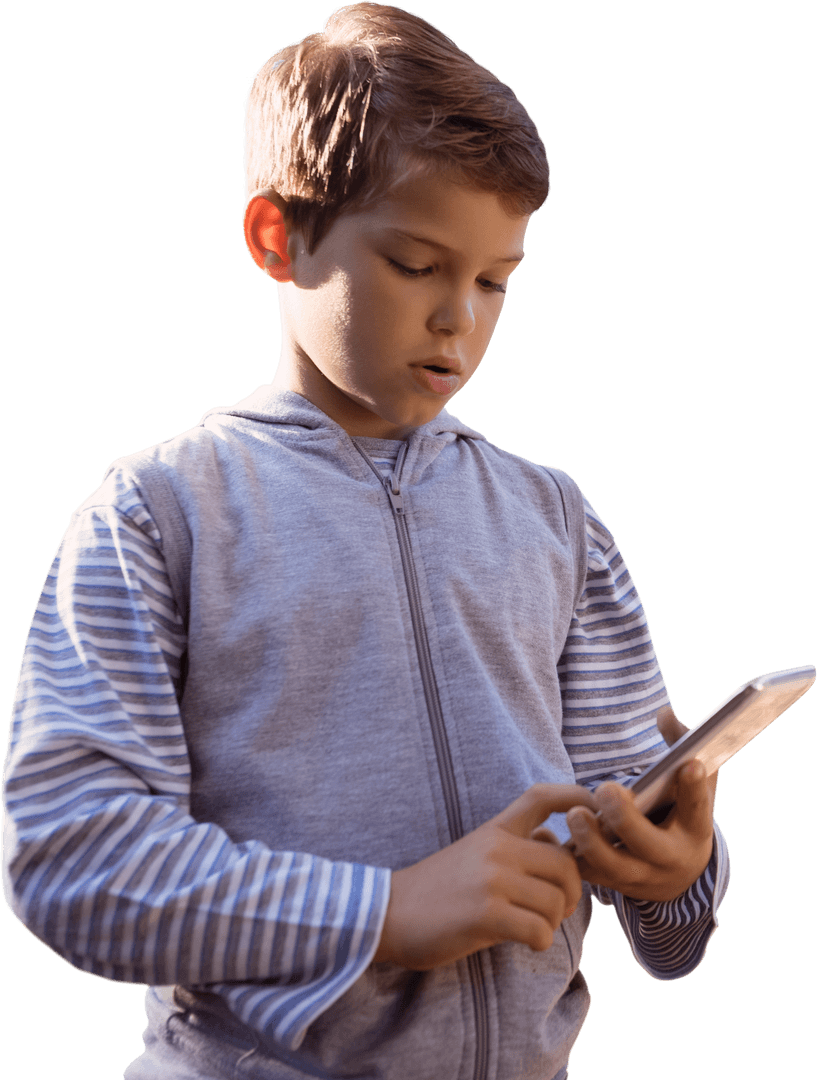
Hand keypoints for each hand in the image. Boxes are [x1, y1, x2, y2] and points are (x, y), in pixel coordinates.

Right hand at [373, 783, 595, 969]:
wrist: (389, 912)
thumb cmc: (437, 888)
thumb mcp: (475, 851)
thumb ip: (515, 845)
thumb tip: (556, 844)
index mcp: (495, 829)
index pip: (541, 798)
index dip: (575, 797)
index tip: (595, 808)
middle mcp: (497, 848)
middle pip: (566, 863)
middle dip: (570, 892)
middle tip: (554, 907)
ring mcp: (492, 880)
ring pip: (557, 901)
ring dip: (552, 921)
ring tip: (530, 926)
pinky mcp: (486, 914)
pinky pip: (540, 930)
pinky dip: (539, 941)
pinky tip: (521, 940)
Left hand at [565, 707, 717, 902]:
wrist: (677, 873)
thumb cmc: (681, 812)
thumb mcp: (694, 784)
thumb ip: (681, 746)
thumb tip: (664, 712)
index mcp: (695, 828)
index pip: (699, 808)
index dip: (694, 787)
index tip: (688, 764)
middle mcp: (670, 858)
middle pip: (647, 843)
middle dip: (626, 818)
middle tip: (605, 789)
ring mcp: (640, 876)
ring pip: (613, 866)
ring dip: (591, 842)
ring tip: (575, 815)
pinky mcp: (612, 883)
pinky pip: (587, 875)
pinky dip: (570, 859)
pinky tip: (551, 838)